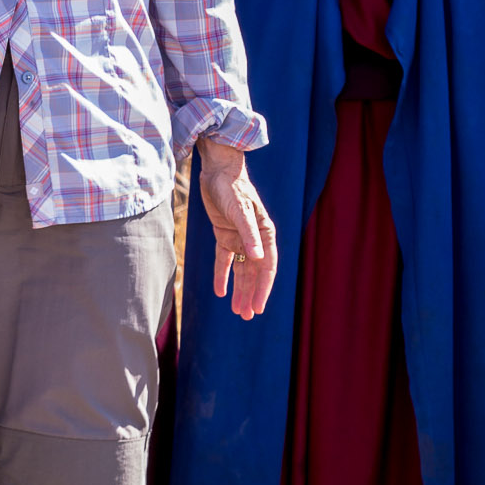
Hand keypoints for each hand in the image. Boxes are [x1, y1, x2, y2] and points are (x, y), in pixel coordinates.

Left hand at [196, 137, 276, 321]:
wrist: (217, 169)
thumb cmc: (232, 187)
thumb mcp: (239, 210)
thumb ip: (248, 233)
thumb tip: (258, 257)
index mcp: (265, 232)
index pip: (267, 266)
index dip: (263, 288)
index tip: (258, 307)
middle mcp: (255, 238)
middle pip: (254, 272)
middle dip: (251, 294)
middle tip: (247, 316)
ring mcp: (240, 237)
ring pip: (241, 269)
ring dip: (239, 289)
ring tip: (237, 310)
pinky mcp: (225, 235)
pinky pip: (224, 260)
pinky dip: (222, 275)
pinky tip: (220, 292)